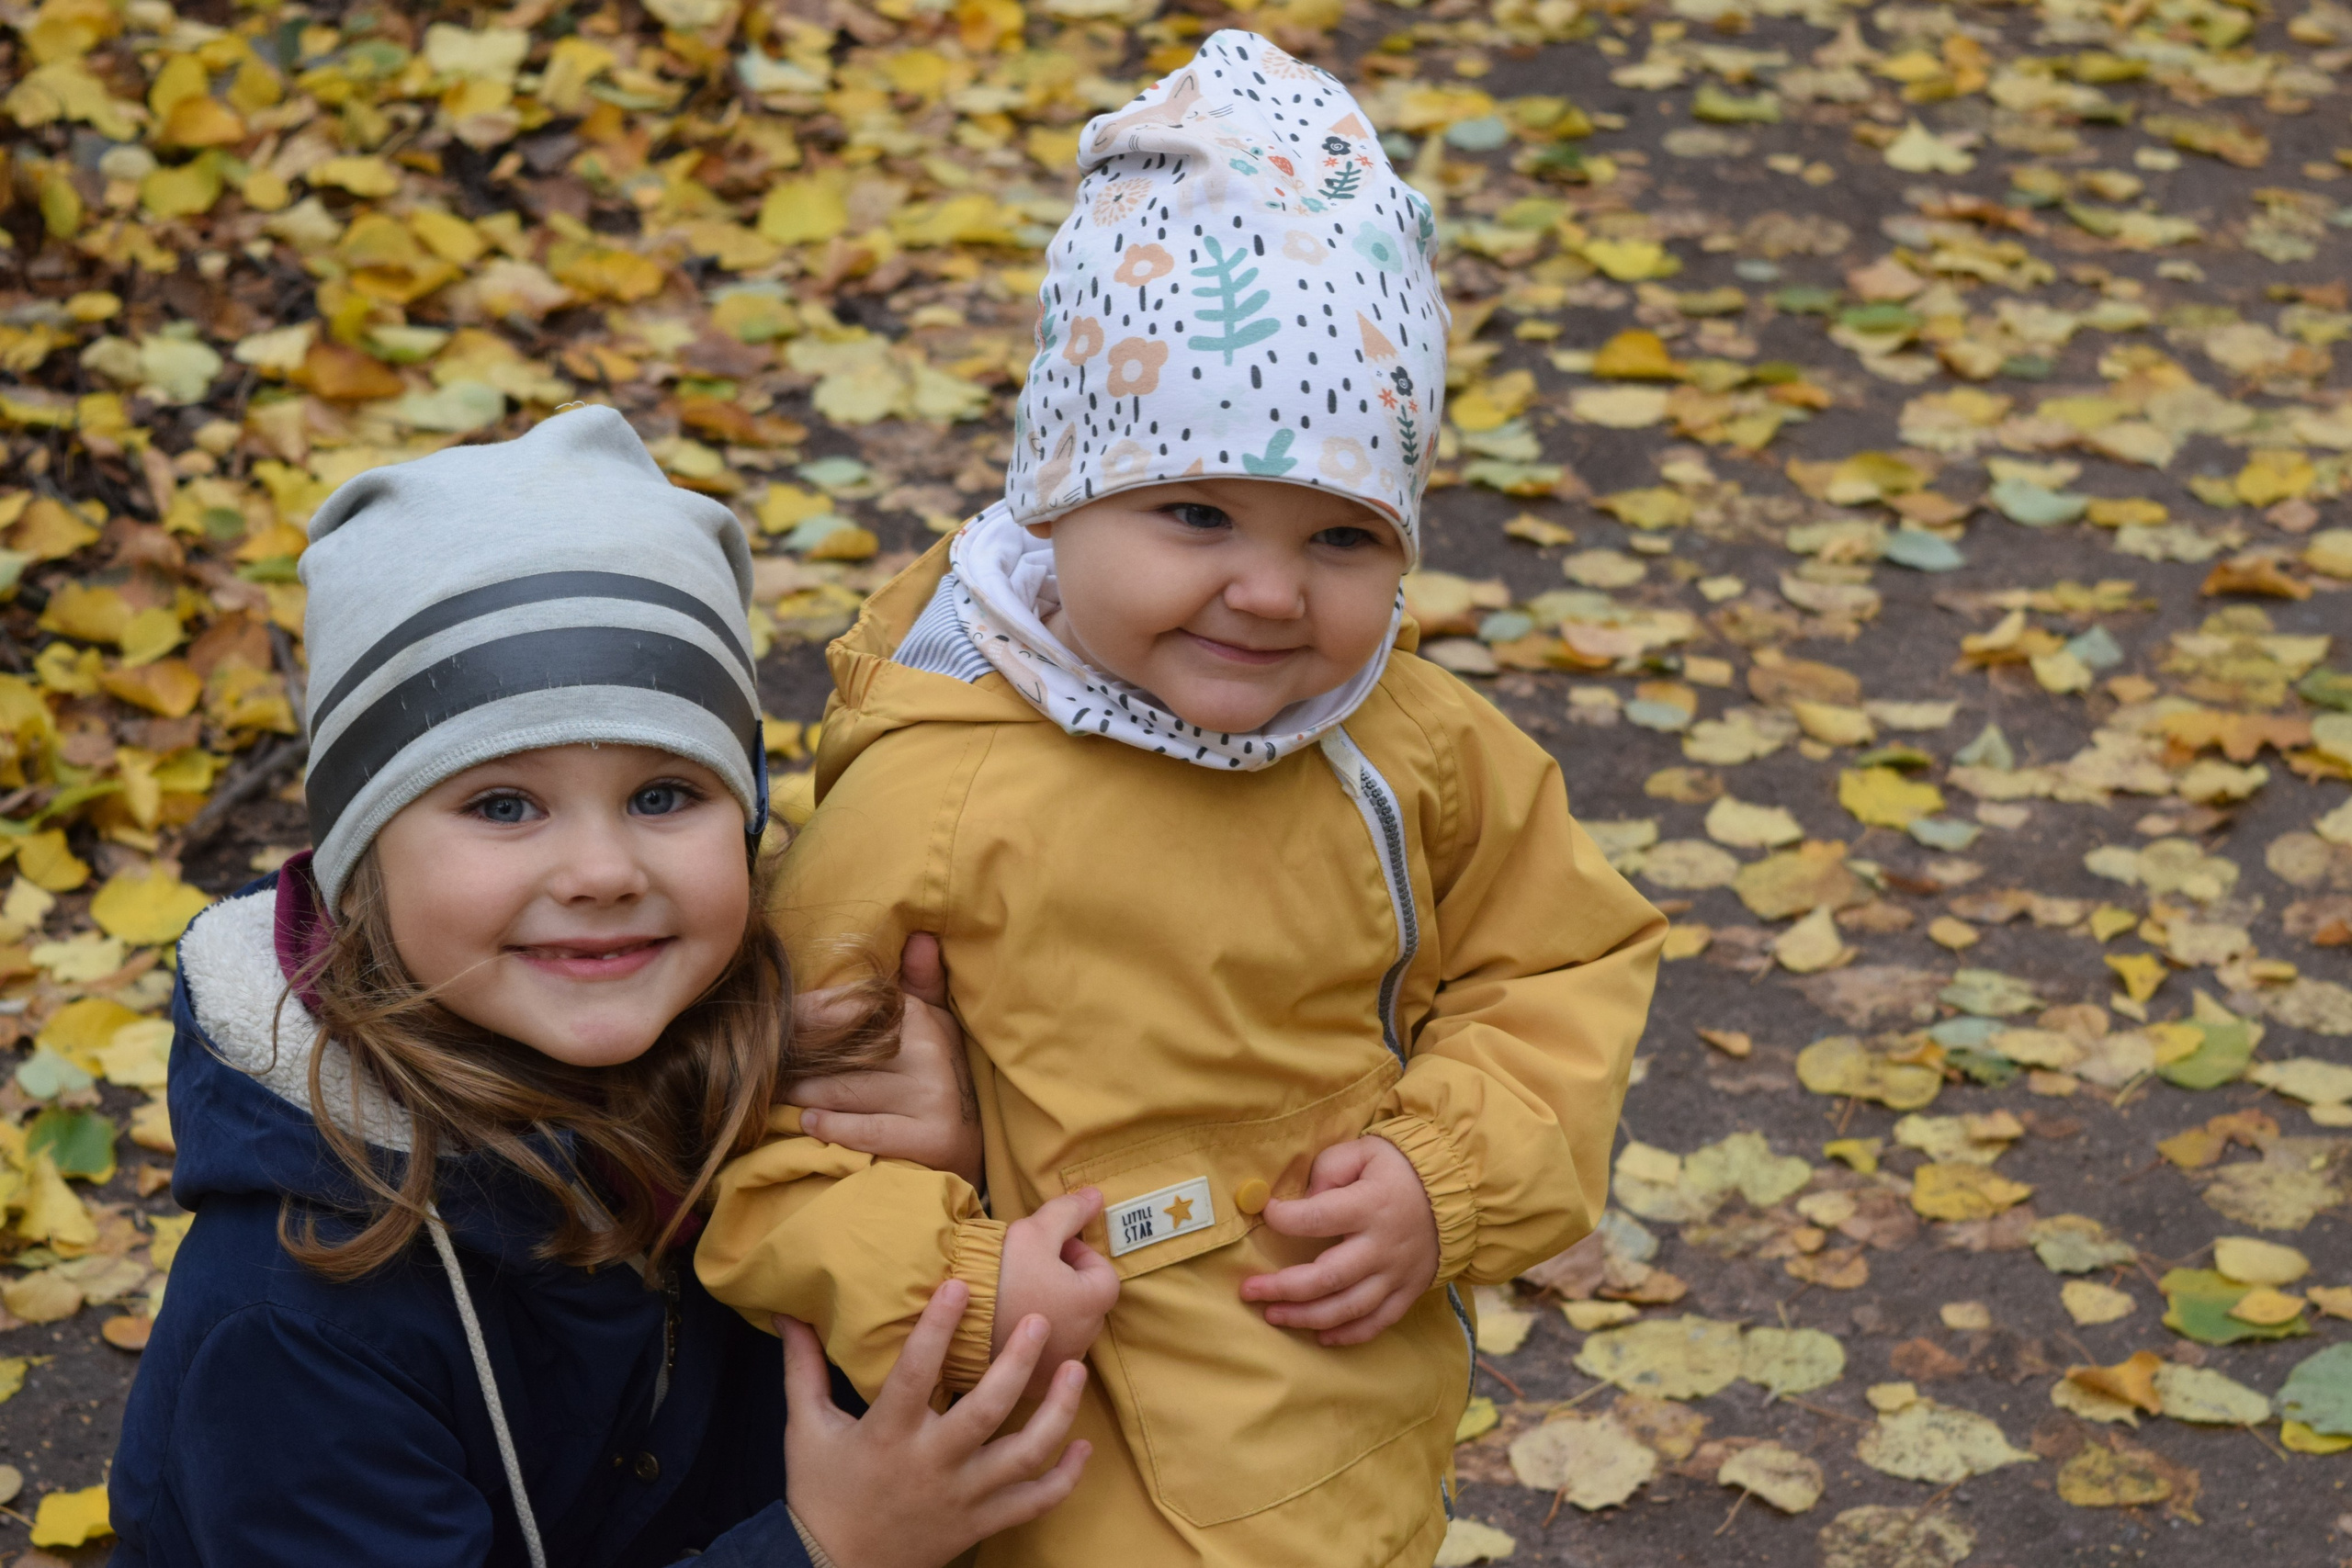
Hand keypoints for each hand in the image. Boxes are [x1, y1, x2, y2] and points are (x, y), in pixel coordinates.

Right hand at [781, 1280, 1090, 1567]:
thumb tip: (788, 1314)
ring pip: (1024, 1455)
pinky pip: (1034, 1502)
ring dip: (1058, 1413)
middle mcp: (931, 1463)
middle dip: (1018, 1362)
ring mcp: (962, 1496)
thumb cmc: (819, 1492)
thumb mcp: (805, 1427)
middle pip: (987, 1410)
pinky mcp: (980, 1523)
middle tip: (1040, 1320)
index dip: (938, 1328)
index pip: (916, 1373)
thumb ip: (802, 1368)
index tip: (960, 1286)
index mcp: (887, 1434)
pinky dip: (1066, 1477)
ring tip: (1076, 1370)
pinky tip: (1083, 1445)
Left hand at [788, 934, 983, 1186]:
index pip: (844, 1013)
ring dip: (802, 1095)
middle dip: (796, 1063)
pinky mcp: (929, 1138)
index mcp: (919, 1015)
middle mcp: (927, 1052)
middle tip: (763, 1069)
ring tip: (778, 1094)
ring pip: (844, 1092)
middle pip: (838, 1053)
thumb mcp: (935, 1023)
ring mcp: (931, 1096)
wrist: (972, 1143)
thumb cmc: (938, 1074)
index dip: (800, 1021)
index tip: (772, 1030)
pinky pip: (865, 1130)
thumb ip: (919, 980)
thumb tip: (919, 937)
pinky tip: (808, 1123)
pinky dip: (831, 1127)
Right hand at [992, 1189, 1120, 1400]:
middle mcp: (1084, 1341)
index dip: (1078, 1253)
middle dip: (1064, 1282)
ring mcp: (1057, 1367)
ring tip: (1015, 1296)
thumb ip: (1069, 1212)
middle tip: (1030, 1270)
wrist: (952, 1324)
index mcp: (1093, 1302)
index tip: (1049, 1249)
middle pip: (1085, 1302)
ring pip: (1065, 1329)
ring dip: (1049, 1311)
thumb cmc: (999, 1273)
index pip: (1102, 1271)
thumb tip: (1096, 1196)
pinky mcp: (1032, 1386)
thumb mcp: (1034, 1231)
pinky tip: (1006, 1325)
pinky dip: (1031, 1340)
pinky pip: (1042, 1356)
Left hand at [1238, 1136, 1438, 1346]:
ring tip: (1272, 1315)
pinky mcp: (1408, 1291)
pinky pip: (1377, 1322)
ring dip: (1306, 1317)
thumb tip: (1304, 1197)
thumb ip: (1330, 1168)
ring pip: (1348, 1307)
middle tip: (1248, 1291)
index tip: (1266, 1212)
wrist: (1458, 1191)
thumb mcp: (1365, 1150)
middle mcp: (1382, 1246)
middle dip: (1283, 1288)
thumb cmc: (1400, 1168)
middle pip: (1327, 1277)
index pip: (1317, 1219)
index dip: (1284, 1219)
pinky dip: (1348, 1334)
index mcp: (1370, 1205)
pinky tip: (1320, 1337)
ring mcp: (1396, 1274)